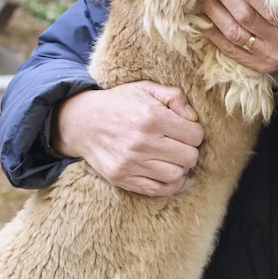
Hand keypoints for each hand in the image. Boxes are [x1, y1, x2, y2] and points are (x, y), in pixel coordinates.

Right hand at [51, 82, 204, 196]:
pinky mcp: (122, 178)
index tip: (185, 130)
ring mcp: (131, 163)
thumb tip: (194, 119)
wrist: (82, 122)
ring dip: (179, 167)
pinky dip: (168, 184)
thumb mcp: (147, 88)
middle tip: (179, 144)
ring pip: (177, 175)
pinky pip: (158, 190)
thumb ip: (175, 97)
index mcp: (152, 117)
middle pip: (190, 157)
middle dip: (189, 150)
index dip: (194, 132)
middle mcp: (142, 142)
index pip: (195, 135)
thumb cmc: (120, 103)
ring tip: (171, 157)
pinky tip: (165, 171)